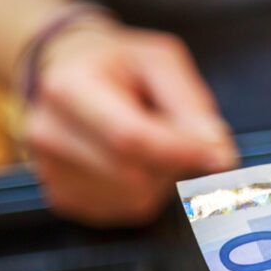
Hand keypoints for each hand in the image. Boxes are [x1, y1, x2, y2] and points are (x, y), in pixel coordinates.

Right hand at [24, 19, 237, 225]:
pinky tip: (132, 160)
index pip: (130, 136)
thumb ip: (191, 103)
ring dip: (161, 177)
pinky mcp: (62, 199)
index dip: (181, 151)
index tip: (221, 157)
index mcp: (69, 88)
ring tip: (149, 141)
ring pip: (133, 198)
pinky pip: (124, 210)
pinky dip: (143, 190)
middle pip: (134, 174)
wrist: (67, 73)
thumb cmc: (117, 64)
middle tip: (179, 133)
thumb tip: (217, 151)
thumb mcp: (160, 60)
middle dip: (173, 161)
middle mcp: (50, 133)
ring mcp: (50, 171)